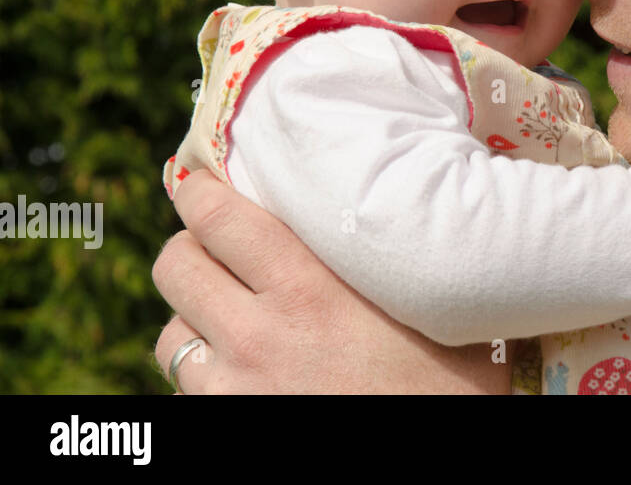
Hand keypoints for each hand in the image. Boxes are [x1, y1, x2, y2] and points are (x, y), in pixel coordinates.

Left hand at [153, 168, 508, 393]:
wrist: (436, 463)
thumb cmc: (452, 391)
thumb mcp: (433, 310)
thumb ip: (394, 260)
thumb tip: (399, 202)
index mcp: (308, 292)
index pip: (219, 220)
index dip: (198, 193)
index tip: (200, 183)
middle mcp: (257, 337)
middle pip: (176, 267)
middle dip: (187, 247)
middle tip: (213, 245)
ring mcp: (233, 392)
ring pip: (170, 334)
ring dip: (191, 317)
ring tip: (226, 315)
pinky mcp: (225, 428)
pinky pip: (186, 392)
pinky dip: (204, 375)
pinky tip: (242, 373)